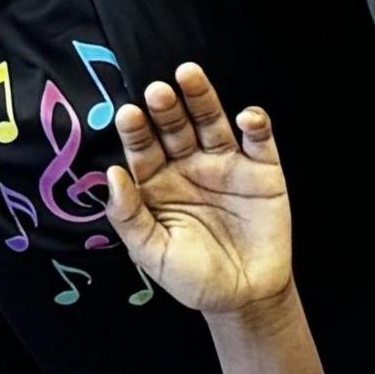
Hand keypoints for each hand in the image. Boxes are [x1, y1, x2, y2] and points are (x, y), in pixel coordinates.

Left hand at [105, 66, 296, 313]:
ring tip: (189, 75)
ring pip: (212, 122)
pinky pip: (259, 141)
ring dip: (202, 98)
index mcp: (158, 183)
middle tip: (157, 90)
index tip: (128, 114)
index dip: (136, 130)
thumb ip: (129, 216)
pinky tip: (245, 117)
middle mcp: (190, 166)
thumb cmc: (194, 278)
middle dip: (166, 107)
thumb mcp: (152, 254)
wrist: (245, 298)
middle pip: (176, 126)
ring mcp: (227, 165)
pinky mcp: (263, 171)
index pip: (143, 148)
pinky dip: (255, 124)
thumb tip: (111, 174)